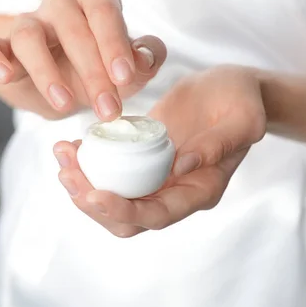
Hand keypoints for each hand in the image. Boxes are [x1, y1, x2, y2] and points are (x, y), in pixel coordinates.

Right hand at [0, 0, 166, 119]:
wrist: (51, 83)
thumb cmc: (93, 68)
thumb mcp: (124, 69)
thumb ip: (144, 60)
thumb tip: (146, 58)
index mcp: (93, 1)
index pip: (103, 10)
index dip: (114, 42)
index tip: (124, 77)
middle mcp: (59, 4)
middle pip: (71, 25)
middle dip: (92, 70)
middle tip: (107, 108)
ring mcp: (24, 21)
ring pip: (29, 35)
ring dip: (47, 71)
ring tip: (64, 103)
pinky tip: (5, 76)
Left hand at [53, 65, 266, 236]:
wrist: (232, 87)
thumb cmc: (243, 101)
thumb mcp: (243, 119)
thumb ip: (219, 145)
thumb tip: (180, 168)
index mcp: (201, 191)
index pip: (158, 215)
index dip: (125, 212)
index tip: (95, 194)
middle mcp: (175, 191)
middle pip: (127, 218)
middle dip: (92, 202)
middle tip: (67, 174)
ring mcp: (157, 176)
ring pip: (113, 196)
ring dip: (83, 183)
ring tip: (62, 154)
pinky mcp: (143, 158)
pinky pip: (111, 170)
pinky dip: (89, 163)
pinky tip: (72, 144)